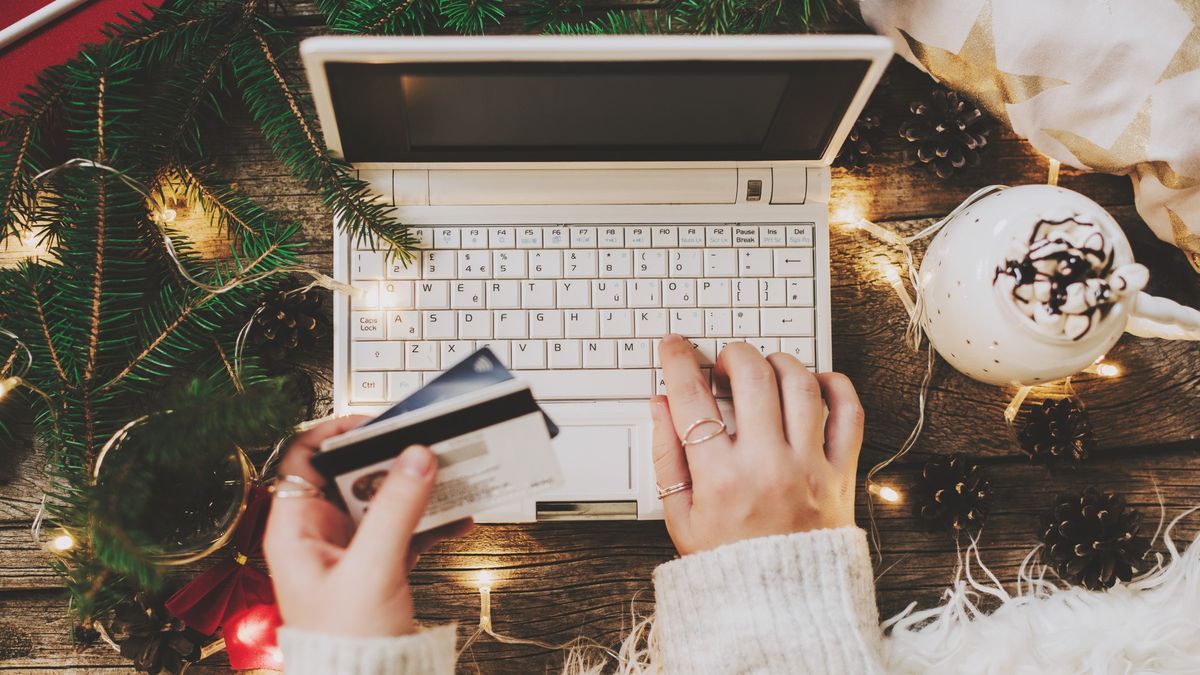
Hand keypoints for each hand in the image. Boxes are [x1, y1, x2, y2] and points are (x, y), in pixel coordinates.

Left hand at [264, 416, 472, 636]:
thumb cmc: (346, 645)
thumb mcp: (372, 569)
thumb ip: (395, 509)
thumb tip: (415, 457)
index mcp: (297, 529)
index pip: (305, 458)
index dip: (337, 433)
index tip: (376, 423)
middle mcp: (321, 533)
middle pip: (353, 474)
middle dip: (391, 459)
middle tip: (423, 446)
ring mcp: (352, 548)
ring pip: (384, 498)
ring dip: (417, 488)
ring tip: (449, 477)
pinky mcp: (379, 564)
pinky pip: (406, 526)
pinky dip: (432, 520)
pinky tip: (458, 518)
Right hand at [651, 334, 863, 554]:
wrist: (783, 610)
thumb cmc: (730, 564)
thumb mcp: (679, 517)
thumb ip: (666, 456)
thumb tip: (660, 406)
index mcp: (720, 479)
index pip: (692, 399)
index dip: (678, 362)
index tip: (674, 347)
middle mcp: (767, 466)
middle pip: (752, 376)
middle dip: (732, 354)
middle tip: (723, 362)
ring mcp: (809, 466)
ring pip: (800, 383)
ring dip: (778, 362)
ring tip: (764, 371)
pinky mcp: (841, 473)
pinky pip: (849, 412)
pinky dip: (834, 386)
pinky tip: (813, 385)